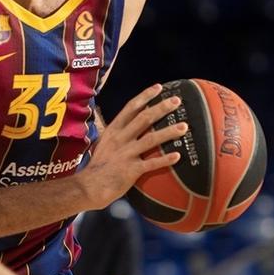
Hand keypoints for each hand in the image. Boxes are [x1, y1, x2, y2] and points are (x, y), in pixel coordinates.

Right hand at [79, 83, 187, 207]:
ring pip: (151, 139)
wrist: (89, 186)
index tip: (159, 87)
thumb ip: (114, 132)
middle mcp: (120, 139)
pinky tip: (178, 156)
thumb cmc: (98, 165)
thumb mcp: (103, 142)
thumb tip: (120, 119)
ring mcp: (126, 154)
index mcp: (113, 130)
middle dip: (161, 108)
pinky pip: (151, 163)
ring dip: (168, 132)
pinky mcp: (131, 170)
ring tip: (184, 127)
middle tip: (177, 101)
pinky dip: (165, 159)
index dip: (145, 96)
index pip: (130, 107)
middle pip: (143, 119)